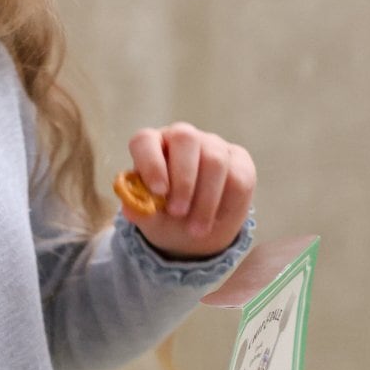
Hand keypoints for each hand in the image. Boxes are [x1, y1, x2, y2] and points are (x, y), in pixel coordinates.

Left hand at [116, 122, 256, 259]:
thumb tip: (131, 209)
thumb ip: (142, 212)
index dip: (151, 163)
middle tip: (178, 213)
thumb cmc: (167, 217)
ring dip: (206, 199)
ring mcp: (212, 145)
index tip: (158, 191)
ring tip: (196, 229)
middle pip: (186, 139)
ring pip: (214, 160)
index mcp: (152, 146)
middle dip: (183, 179)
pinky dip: (227, 204)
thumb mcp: (152, 220)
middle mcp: (182, 138)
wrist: (197, 231)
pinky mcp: (238, 159)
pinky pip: (238, 176)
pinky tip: (216, 221)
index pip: (145, 141)